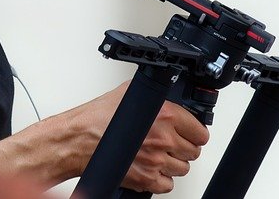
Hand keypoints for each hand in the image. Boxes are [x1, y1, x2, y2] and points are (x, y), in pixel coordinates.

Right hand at [74, 82, 209, 193]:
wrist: (78, 139)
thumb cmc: (98, 117)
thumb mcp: (131, 93)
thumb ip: (157, 97)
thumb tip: (170, 99)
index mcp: (165, 116)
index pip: (200, 132)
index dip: (195, 132)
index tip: (190, 133)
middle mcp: (163, 139)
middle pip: (193, 151)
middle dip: (184, 146)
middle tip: (173, 143)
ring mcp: (155, 161)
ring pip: (183, 168)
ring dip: (174, 162)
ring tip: (160, 154)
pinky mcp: (146, 180)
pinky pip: (168, 185)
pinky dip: (162, 178)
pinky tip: (152, 167)